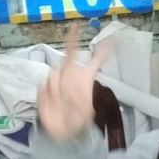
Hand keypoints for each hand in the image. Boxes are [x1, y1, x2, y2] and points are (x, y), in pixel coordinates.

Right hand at [38, 25, 112, 140]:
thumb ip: (81, 100)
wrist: (61, 130)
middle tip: (75, 28)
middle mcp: (71, 75)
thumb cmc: (77, 119)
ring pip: (54, 75)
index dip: (105, 51)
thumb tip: (73, 91)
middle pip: (71, 54)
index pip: (96, 62)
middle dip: (72, 41)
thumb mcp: (86, 112)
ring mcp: (57, 80)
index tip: (115, 38)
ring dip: (57, 88)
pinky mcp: (44, 88)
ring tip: (62, 102)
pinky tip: (53, 104)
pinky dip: (47, 96)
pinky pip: (43, 87)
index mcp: (85, 79)